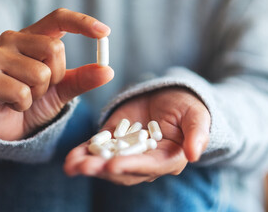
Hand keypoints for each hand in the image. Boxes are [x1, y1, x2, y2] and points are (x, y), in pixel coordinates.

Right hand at [0, 8, 113, 140]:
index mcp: (32, 36)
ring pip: (40, 73)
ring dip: (39, 94)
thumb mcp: (62, 89)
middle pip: (54, 48)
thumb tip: (108, 71)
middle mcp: (12, 40)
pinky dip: (23, 105)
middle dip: (57, 76)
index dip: (82, 22)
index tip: (105, 33)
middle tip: (41, 88)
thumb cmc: (33, 101)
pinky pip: (21, 92)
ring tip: (25, 96)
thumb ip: (83, 79)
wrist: (6, 126)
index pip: (58, 18)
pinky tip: (12, 105)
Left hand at [64, 87, 209, 185]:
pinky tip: (70, 157)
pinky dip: (84, 153)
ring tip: (71, 165)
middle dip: (103, 170)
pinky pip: (98, 148)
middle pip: (123, 170)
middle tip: (83, 168)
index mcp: (167, 159)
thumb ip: (197, 134)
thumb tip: (195, 154)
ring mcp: (126, 152)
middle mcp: (144, 161)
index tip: (113, 166)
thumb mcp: (196, 116)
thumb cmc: (187, 107)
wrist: (168, 97)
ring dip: (89, 165)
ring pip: (107, 162)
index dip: (132, 166)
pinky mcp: (113, 139)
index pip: (149, 166)